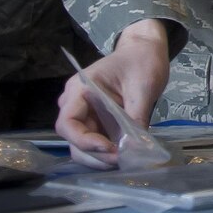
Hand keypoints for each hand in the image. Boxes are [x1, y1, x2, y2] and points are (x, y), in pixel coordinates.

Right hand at [56, 21, 170, 167]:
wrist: (145, 51)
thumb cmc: (142, 61)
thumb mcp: (143, 87)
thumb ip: (136, 116)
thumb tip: (135, 147)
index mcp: (80, 89)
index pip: (67, 122)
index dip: (83, 140)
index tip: (109, 148)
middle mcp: (76, 104)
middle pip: (73, 140)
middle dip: (95, 155)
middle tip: (121, 160)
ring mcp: (85, 115)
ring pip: (82, 146)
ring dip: (100, 158)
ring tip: (124, 161)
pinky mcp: (97, 122)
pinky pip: (95, 143)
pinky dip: (106, 153)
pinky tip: (123, 157)